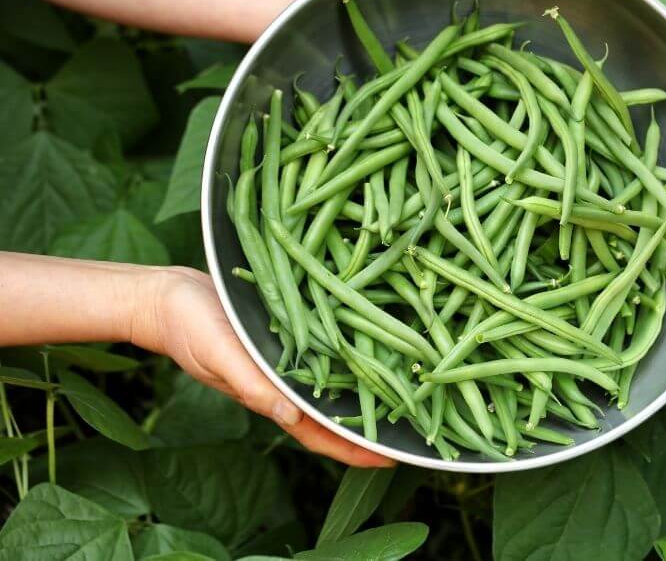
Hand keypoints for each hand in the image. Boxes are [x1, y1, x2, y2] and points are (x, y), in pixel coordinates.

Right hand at [132, 266, 393, 467]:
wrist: (166, 293)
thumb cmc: (188, 327)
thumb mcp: (220, 356)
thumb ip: (253, 386)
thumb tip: (289, 417)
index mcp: (269, 396)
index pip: (319, 434)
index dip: (354, 449)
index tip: (391, 457)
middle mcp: (283, 382)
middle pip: (333, 413)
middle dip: (369, 422)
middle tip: (414, 422)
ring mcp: (285, 360)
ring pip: (331, 382)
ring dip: (362, 387)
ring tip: (404, 387)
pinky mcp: (285, 334)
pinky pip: (322, 349)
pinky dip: (346, 354)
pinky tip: (370, 346)